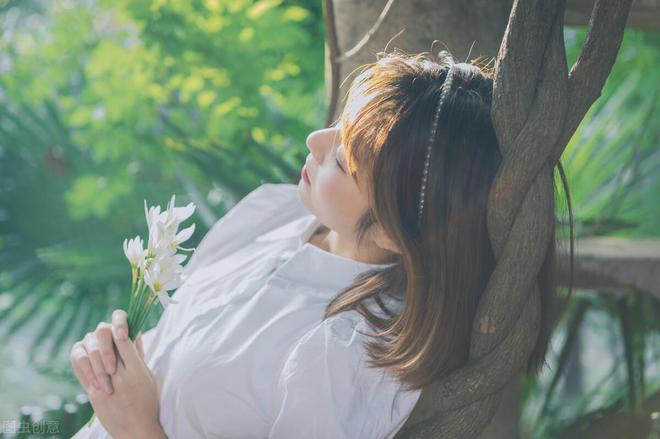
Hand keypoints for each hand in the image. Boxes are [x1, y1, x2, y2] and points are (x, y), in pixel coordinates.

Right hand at [70, 309, 131, 394]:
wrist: (122, 392)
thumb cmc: (135, 375)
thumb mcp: (140, 364)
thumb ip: (135, 349)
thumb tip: (134, 335)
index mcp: (122, 328)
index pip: (119, 316)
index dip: (120, 323)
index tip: (123, 337)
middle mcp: (105, 331)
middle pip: (103, 330)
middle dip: (107, 352)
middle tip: (112, 371)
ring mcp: (90, 340)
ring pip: (91, 346)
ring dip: (98, 367)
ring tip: (107, 386)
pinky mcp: (78, 352)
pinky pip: (79, 357)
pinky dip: (88, 372)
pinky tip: (97, 385)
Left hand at [70, 310, 162, 437]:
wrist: (135, 430)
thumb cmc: (147, 402)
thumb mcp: (149, 376)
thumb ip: (140, 354)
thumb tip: (136, 331)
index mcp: (137, 371)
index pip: (123, 339)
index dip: (120, 327)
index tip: (120, 327)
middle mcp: (119, 377)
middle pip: (105, 343)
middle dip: (105, 334)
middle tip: (110, 336)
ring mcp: (103, 385)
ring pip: (89, 352)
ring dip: (94, 346)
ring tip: (100, 347)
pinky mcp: (92, 393)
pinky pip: (79, 368)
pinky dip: (82, 356)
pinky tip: (87, 355)